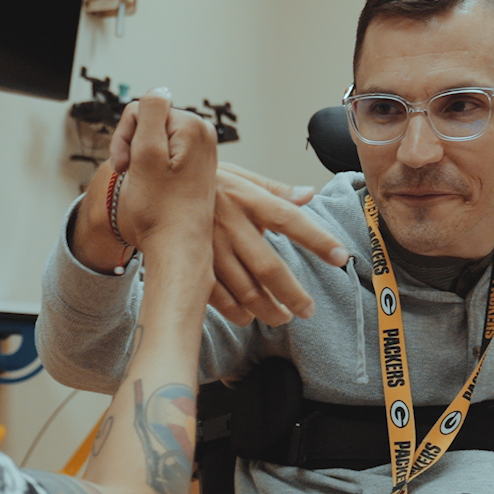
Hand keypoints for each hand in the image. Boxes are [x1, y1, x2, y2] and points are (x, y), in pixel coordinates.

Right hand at [104, 106, 349, 326]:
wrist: (153, 186)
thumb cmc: (203, 181)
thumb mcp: (238, 176)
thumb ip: (274, 190)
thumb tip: (309, 195)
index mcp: (247, 198)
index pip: (289, 219)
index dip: (316, 238)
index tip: (340, 257)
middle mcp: (230, 224)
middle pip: (269, 267)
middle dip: (292, 294)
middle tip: (308, 310)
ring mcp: (209, 247)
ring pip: (244, 289)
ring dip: (268, 309)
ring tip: (283, 317)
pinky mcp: (191, 262)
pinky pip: (216, 296)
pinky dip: (236, 311)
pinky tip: (248, 318)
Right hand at [110, 89, 217, 259]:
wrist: (176, 248)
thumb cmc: (160, 210)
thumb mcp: (146, 153)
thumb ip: (151, 111)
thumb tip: (159, 89)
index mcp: (193, 126)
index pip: (143, 110)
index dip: (125, 136)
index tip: (126, 167)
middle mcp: (203, 135)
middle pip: (150, 123)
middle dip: (134, 147)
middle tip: (132, 176)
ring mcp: (201, 152)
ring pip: (154, 141)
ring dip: (140, 161)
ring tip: (144, 186)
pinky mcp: (196, 168)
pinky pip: (164, 157)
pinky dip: (151, 171)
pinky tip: (153, 190)